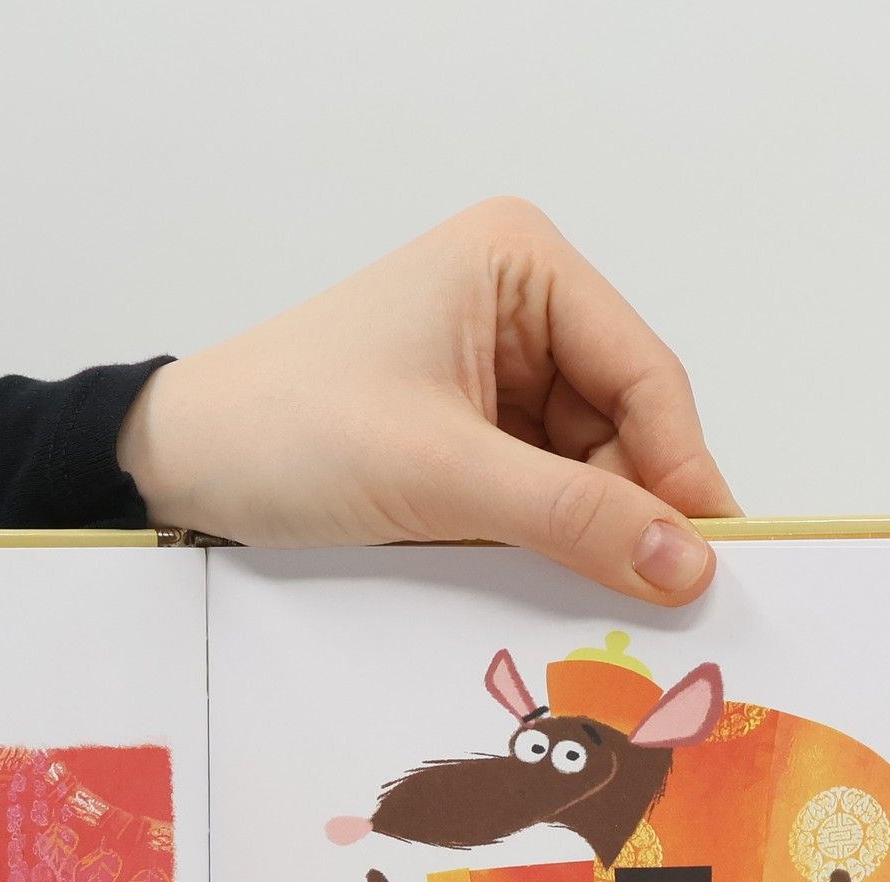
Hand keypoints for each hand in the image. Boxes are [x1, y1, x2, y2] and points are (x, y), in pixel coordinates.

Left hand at [117, 198, 737, 604]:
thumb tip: (688, 563)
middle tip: (663, 609)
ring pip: (579, 472)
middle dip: (631, 513)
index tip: (713, 561)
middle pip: (620, 428)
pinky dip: (539, 543)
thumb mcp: (439, 474)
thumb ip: (570, 517)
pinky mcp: (460, 435)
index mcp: (521, 265)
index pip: (643, 376)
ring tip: (595, 609)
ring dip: (583, 537)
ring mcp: (489, 375)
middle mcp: (517, 307)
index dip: (683, 472)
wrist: (175, 467)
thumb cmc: (285, 432)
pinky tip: (544, 589)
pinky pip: (530, 495)